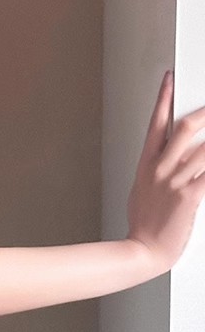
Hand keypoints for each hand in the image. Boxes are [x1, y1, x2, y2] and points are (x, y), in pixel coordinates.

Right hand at [127, 71, 204, 274]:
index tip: (169, 80)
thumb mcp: (142, 191)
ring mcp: (175, 182)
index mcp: (146, 167)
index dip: (163, 99)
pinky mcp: (190, 196)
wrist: (143, 251)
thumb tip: (173, 159)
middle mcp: (160, 170)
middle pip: (186, 128)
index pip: (155, 125)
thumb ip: (159, 172)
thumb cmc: (143, 224)